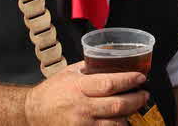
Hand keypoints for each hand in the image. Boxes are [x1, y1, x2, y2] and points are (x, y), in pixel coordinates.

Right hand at [25, 62, 148, 125]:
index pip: (109, 84)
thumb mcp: (69, 72)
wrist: (33, 112)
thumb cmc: (52, 91)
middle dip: (136, 100)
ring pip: (114, 123)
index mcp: (78, 87)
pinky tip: (121, 120)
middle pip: (116, 106)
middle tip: (144, 94)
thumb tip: (111, 58)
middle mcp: (81, 107)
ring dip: (129, 116)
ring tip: (134, 107)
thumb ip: (90, 67)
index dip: (128, 80)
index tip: (140, 77)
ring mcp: (82, 124)